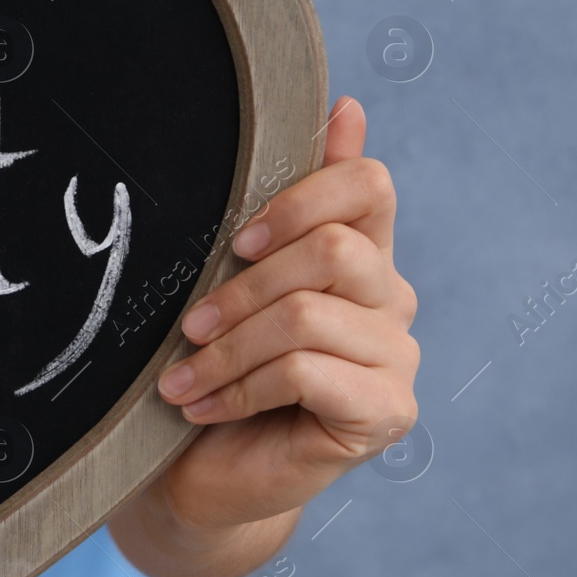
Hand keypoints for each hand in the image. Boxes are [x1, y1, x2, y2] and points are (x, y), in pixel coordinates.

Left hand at [112, 97, 419, 576]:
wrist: (200, 471)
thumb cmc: (215, 366)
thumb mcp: (233, 279)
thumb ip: (284, 205)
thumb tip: (345, 105)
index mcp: (360, 253)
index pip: (370, 187)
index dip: (301, 199)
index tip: (237, 239)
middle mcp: (391, 299)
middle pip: (335, 250)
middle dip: (243, 288)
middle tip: (187, 326)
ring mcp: (397, 358)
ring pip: (309, 315)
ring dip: (228, 347)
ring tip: (180, 378)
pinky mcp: (386, 413)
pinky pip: (308, 372)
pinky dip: (241, 388)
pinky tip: (202, 407)